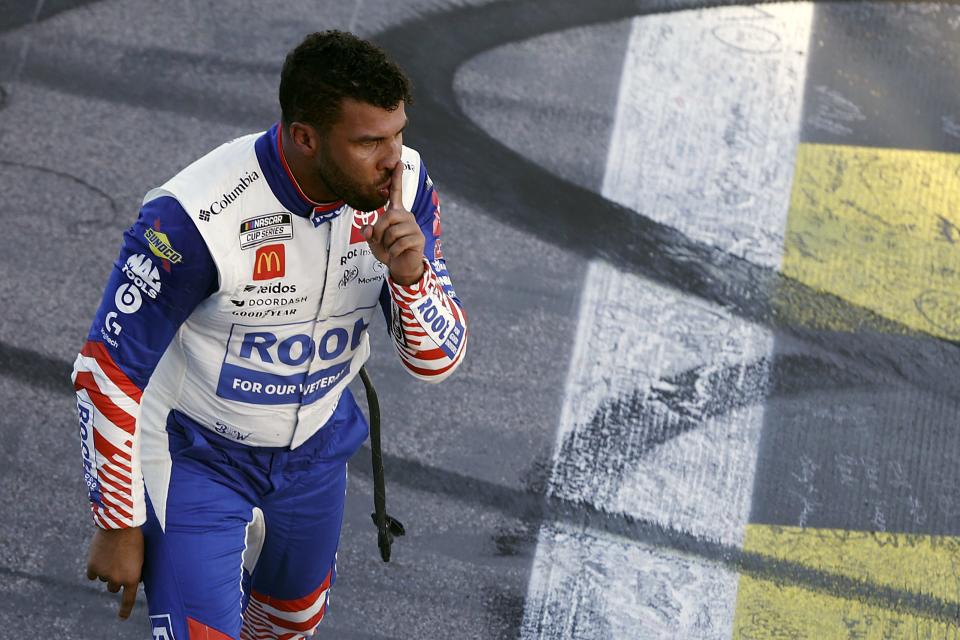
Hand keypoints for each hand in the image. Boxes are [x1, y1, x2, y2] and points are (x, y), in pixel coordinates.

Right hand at [87, 526, 143, 619]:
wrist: (120, 524)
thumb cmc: (135, 538)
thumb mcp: (141, 556)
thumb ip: (135, 571)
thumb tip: (131, 580)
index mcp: (133, 577)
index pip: (128, 599)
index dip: (125, 610)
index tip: (122, 618)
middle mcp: (117, 579)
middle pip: (113, 587)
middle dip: (115, 579)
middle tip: (118, 564)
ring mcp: (104, 574)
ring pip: (103, 579)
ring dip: (106, 571)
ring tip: (112, 554)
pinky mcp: (92, 567)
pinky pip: (92, 575)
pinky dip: (95, 568)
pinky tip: (101, 556)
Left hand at [362, 163, 424, 285]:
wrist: (402, 267)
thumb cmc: (388, 251)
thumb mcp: (373, 241)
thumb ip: (369, 233)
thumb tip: (368, 230)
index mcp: (396, 213)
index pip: (396, 192)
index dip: (397, 178)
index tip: (399, 162)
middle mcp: (407, 216)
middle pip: (388, 216)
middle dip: (379, 231)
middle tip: (379, 241)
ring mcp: (414, 227)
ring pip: (393, 232)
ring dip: (387, 244)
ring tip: (391, 248)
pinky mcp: (418, 239)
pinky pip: (400, 243)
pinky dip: (394, 251)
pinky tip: (398, 253)